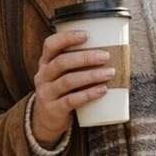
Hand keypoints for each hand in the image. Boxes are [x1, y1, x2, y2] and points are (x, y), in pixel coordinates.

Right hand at [31, 30, 114, 145]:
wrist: (46, 121)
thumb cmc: (62, 91)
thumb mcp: (62, 74)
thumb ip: (77, 63)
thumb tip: (112, 49)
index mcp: (45, 63)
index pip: (50, 45)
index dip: (67, 38)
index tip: (87, 34)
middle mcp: (43, 76)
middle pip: (62, 62)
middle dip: (85, 57)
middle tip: (106, 56)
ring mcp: (46, 93)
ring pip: (68, 81)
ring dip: (91, 75)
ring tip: (109, 73)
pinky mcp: (54, 109)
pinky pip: (71, 100)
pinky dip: (88, 94)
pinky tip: (102, 90)